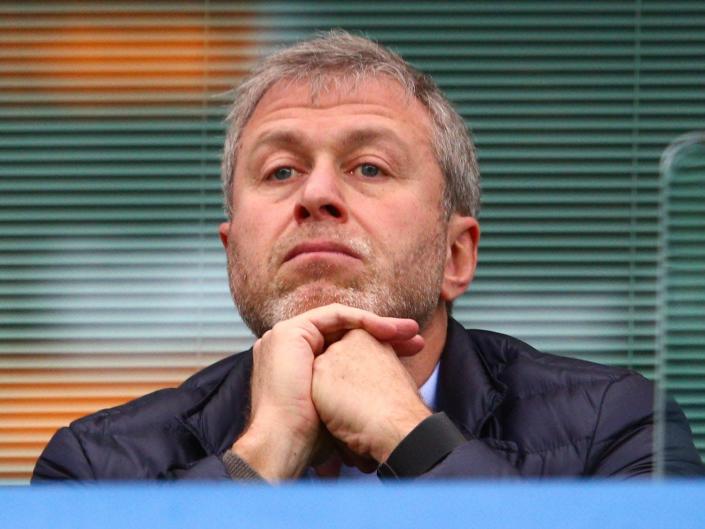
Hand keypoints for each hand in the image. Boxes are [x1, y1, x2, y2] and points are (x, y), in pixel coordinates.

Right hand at [232, 304, 421, 480]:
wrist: (287, 440)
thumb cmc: (312, 435)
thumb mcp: (336, 407)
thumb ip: (349, 389)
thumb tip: (377, 397)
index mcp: (300, 365)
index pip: (345, 347)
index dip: (379, 348)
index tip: (409, 355)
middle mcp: (292, 348)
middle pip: (345, 332)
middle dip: (385, 334)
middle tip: (416, 340)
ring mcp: (287, 337)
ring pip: (342, 322)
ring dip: (379, 325)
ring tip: (409, 332)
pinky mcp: (289, 331)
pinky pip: (334, 316)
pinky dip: (363, 320)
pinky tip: (388, 330)